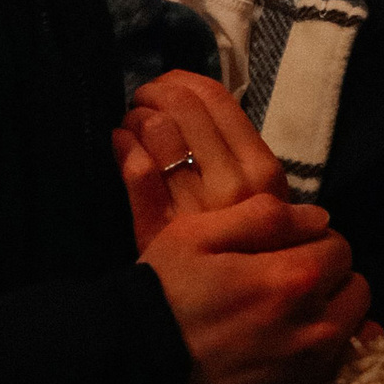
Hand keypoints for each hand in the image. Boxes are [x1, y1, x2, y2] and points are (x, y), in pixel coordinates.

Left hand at [121, 69, 286, 225]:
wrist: (231, 302)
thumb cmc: (243, 240)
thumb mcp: (250, 191)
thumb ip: (225, 143)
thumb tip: (183, 88)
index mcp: (262, 168)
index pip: (215, 98)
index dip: (180, 82)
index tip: (165, 88)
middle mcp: (235, 184)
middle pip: (182, 107)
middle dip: (153, 95)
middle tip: (142, 104)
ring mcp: (199, 205)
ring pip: (157, 130)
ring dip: (136, 117)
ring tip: (133, 126)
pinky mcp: (164, 226)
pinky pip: (137, 169)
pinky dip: (123, 145)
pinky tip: (120, 143)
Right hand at [134, 188, 371, 383]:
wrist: (134, 378)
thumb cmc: (160, 298)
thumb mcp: (193, 235)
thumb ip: (262, 216)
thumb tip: (318, 217)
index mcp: (294, 277)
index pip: (339, 244)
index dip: (313, 239)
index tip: (285, 246)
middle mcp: (314, 325)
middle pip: (355, 286)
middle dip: (329, 275)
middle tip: (288, 276)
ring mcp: (309, 368)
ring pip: (351, 326)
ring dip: (331, 311)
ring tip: (289, 311)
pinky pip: (336, 364)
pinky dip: (322, 348)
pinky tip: (286, 344)